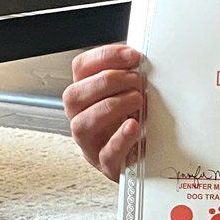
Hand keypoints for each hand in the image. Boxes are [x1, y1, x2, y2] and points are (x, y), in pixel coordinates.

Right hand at [63, 42, 143, 181]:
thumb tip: (144, 62)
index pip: (81, 67)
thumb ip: (132, 78)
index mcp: (85, 94)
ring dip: (111, 106)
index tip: (132, 56)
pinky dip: (120, 138)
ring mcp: (89, 142)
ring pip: (82, 124)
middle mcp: (80, 116)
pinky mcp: (105, 163)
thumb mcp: (130, 94)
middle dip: (108, 81)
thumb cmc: (131, 122)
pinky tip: (134, 126)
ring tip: (137, 100)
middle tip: (136, 80)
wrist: (140, 162)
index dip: (105, 56)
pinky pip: (106, 153)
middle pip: (74, 94)